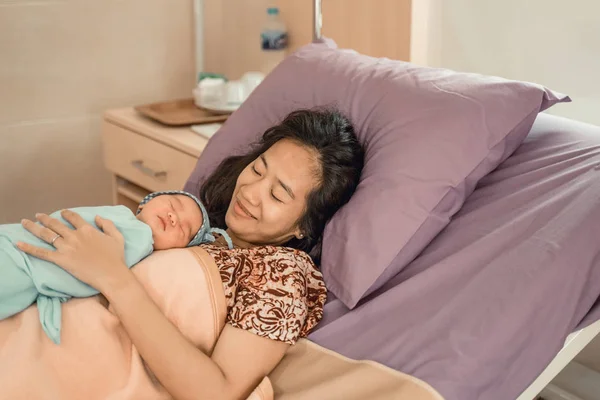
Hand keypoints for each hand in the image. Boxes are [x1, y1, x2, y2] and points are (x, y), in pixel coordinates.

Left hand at [17, 210, 131, 293]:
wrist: (111, 274)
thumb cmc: (116, 257)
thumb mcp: (117, 237)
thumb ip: (107, 225)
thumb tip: (97, 217)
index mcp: (87, 230)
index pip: (73, 217)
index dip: (66, 213)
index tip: (61, 212)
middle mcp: (74, 236)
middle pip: (55, 224)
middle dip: (45, 218)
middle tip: (38, 215)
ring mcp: (66, 247)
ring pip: (46, 235)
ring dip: (33, 227)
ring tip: (25, 222)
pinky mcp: (61, 259)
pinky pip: (42, 252)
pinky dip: (29, 248)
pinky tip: (18, 244)